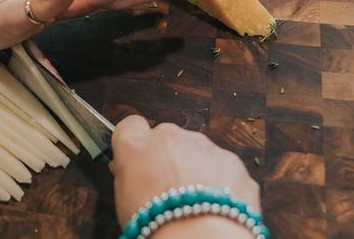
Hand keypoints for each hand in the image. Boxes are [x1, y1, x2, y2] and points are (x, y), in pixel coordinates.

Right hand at [111, 115, 260, 237]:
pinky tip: (213, 205)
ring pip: (197, 151)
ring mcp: (203, 146)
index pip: (131, 125)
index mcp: (136, 143)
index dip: (136, 141)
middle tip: (167, 187)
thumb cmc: (157, 222)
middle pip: (167, 137)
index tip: (139, 157)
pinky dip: (220, 182)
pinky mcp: (231, 160)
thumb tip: (130, 170)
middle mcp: (169, 136)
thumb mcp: (123, 199)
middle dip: (168, 156)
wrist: (199, 236)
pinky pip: (222, 167)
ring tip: (193, 201)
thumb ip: (127, 174)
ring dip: (195, 168)